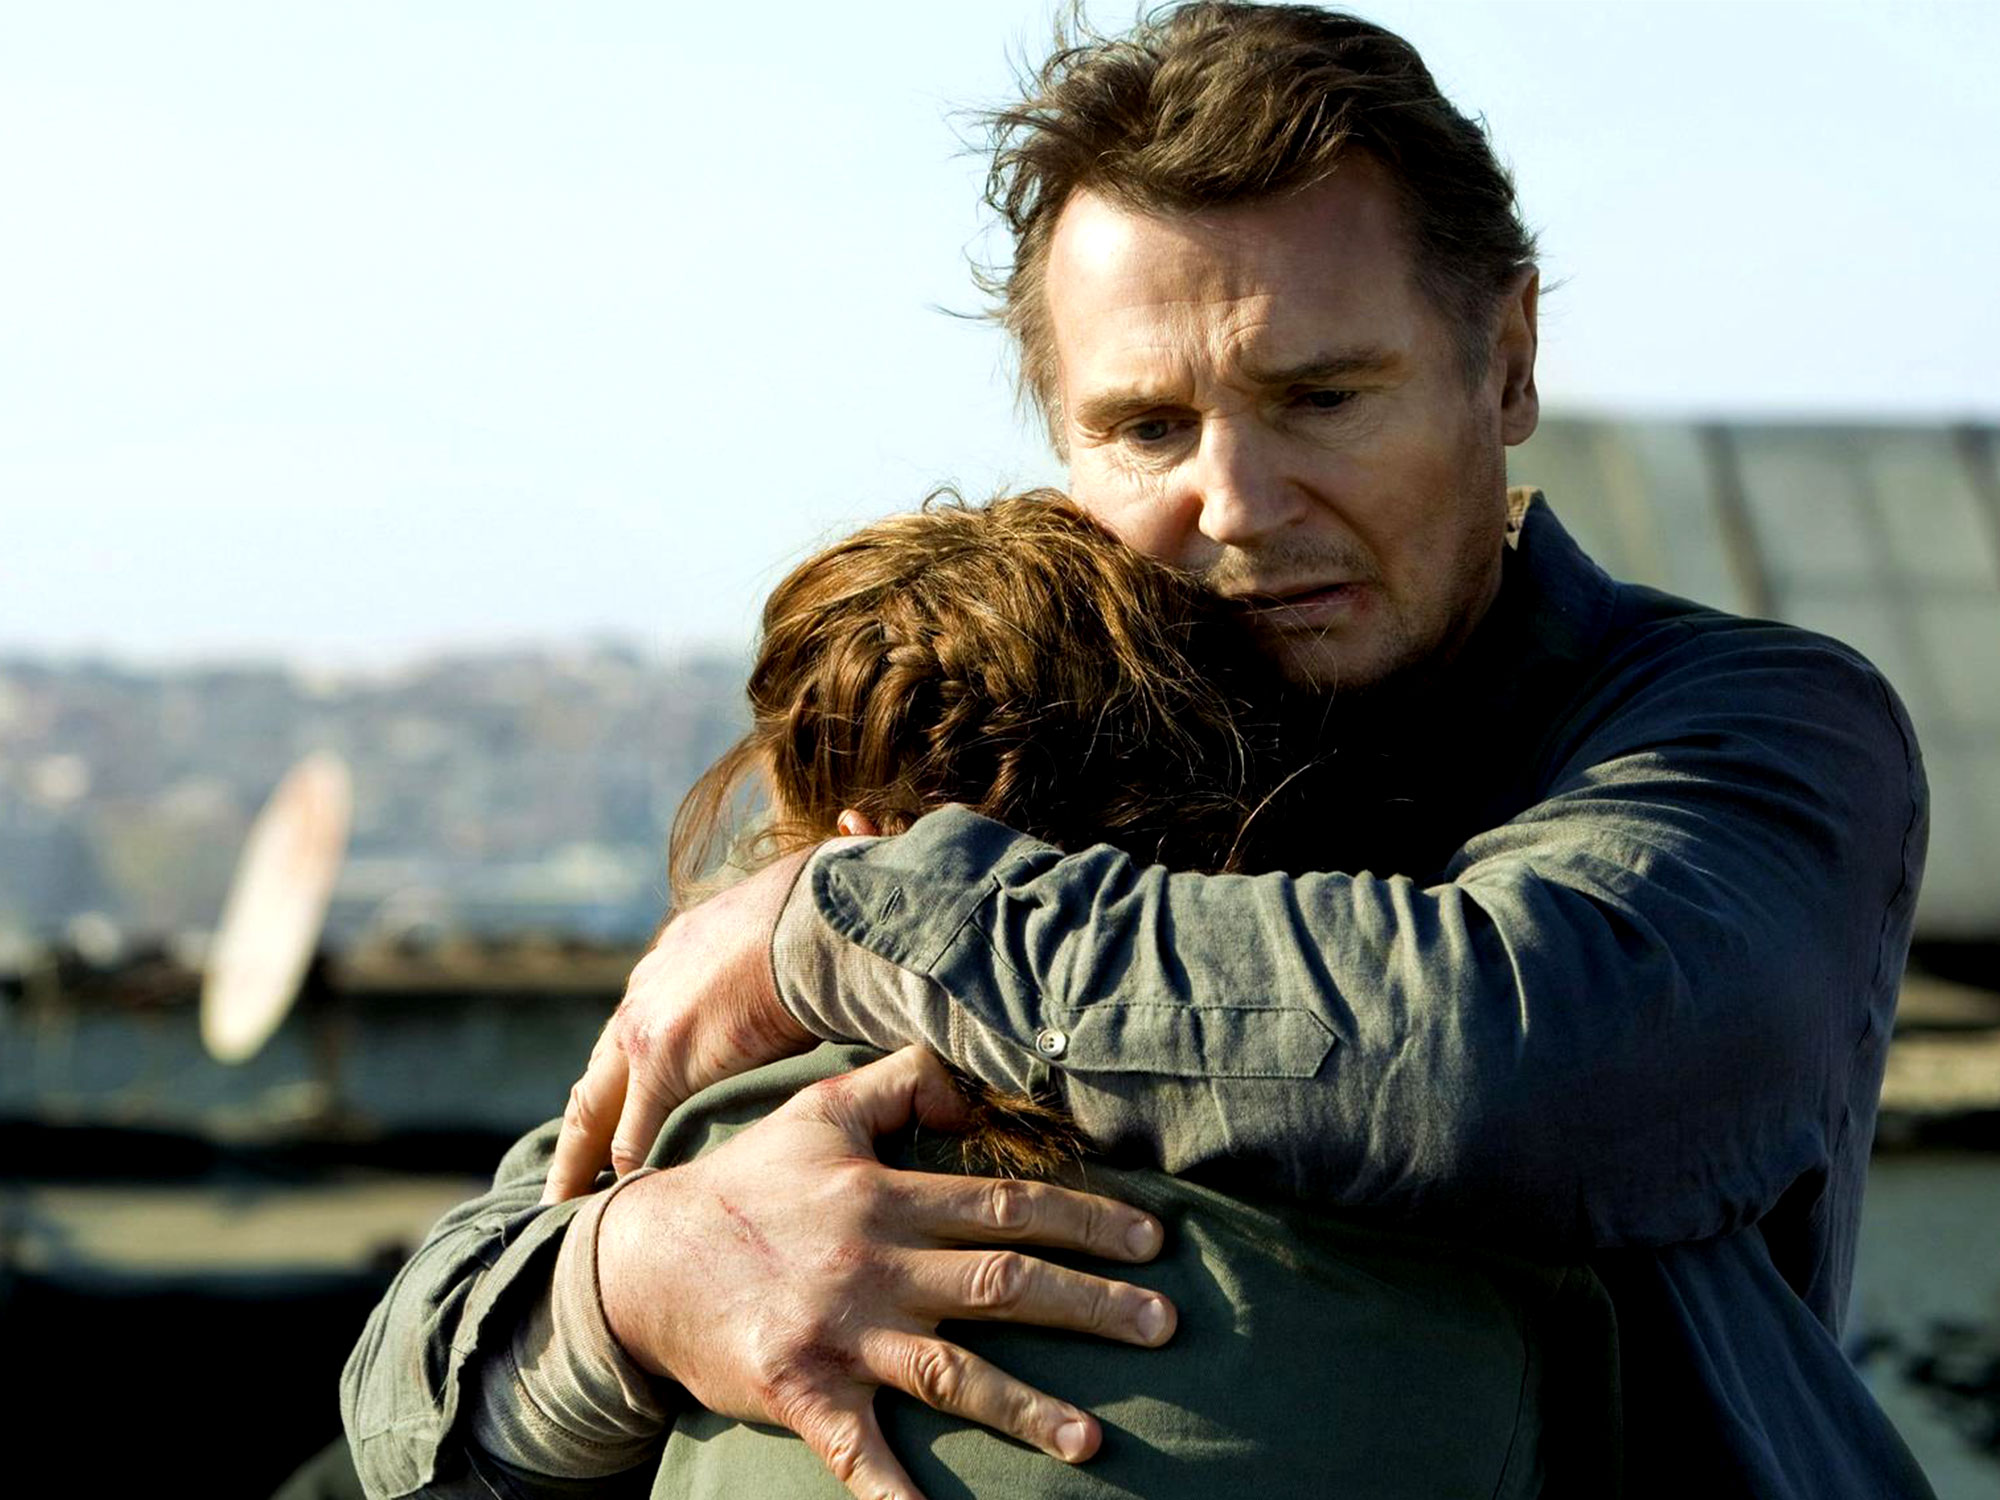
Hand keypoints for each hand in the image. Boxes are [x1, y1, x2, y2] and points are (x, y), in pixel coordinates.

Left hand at [543, 847, 815, 1202]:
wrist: (821, 916)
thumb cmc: (836, 897)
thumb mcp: (821, 871)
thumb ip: (836, 853)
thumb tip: (858, 820)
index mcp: (684, 947)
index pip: (644, 1013)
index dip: (633, 1058)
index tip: (628, 1086)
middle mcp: (650, 985)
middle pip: (601, 1065)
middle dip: (585, 1116)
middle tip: (566, 1167)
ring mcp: (647, 1027)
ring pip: (594, 1107)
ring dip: (579, 1159)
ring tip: (564, 1205)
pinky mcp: (662, 1067)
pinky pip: (629, 1138)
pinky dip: (621, 1176)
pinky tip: (617, 1212)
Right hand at [597, 1046, 1174, 1499]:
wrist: (644, 1256)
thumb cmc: (746, 1180)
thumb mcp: (820, 1110)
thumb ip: (904, 1085)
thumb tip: (977, 1082)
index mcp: (885, 1195)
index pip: (1006, 1203)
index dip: (1087, 1217)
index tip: (1155, 1239)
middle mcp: (874, 1263)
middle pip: (1001, 1283)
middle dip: (1091, 1305)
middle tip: (1166, 1326)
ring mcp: (840, 1333)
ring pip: (951, 1373)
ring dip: (1027, 1410)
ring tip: (1093, 1444)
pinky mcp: (802, 1393)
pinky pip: (859, 1456)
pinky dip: (899, 1498)